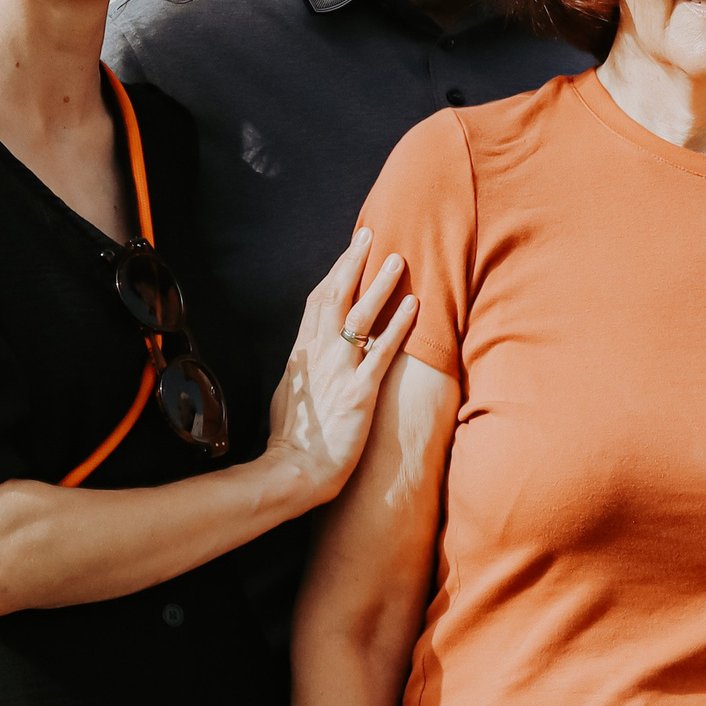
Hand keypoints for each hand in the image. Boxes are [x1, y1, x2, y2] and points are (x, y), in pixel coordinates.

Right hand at [262, 231, 415, 504]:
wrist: (293, 471)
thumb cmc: (295, 439)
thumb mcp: (291, 393)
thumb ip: (304, 367)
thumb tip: (312, 350)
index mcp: (301, 355)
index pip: (317, 302)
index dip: (335, 273)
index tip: (351, 251)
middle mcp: (318, 356)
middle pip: (334, 297)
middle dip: (353, 263)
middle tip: (370, 234)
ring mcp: (338, 372)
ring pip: (359, 317)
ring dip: (380, 285)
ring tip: (399, 259)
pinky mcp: (359, 392)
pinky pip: (381, 351)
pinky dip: (398, 326)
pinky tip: (414, 306)